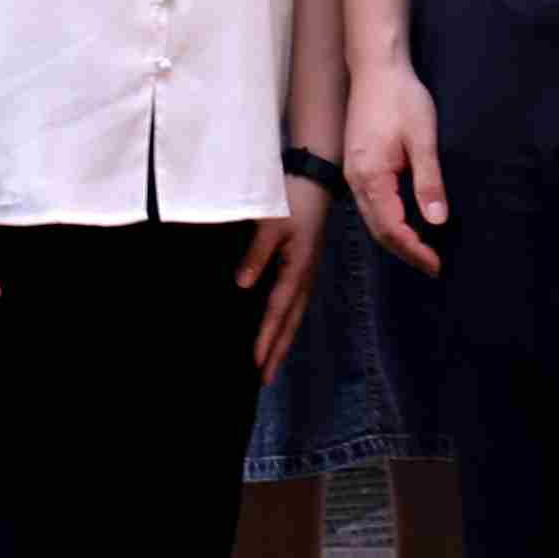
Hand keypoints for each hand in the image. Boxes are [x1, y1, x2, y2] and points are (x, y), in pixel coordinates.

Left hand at [241, 193, 317, 377]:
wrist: (316, 178)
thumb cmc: (292, 200)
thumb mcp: (272, 224)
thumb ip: (257, 255)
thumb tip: (242, 285)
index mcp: (297, 269)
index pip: (278, 311)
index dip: (266, 338)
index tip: (256, 363)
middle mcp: (305, 276)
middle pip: (291, 321)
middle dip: (278, 350)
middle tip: (266, 378)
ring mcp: (307, 272)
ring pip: (295, 314)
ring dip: (284, 339)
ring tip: (272, 362)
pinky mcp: (305, 265)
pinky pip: (296, 302)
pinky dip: (287, 321)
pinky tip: (279, 326)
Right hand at [345, 60, 448, 275]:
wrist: (376, 68)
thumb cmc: (401, 98)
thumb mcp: (422, 138)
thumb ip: (428, 181)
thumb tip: (437, 221)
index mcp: (372, 178)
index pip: (392, 229)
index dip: (415, 251)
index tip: (437, 264)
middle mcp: (357, 181)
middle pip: (379, 231)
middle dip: (406, 251)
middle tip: (433, 265)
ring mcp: (354, 174)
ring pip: (372, 219)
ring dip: (396, 238)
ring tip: (423, 249)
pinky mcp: (358, 165)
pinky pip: (370, 204)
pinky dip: (388, 220)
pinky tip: (406, 221)